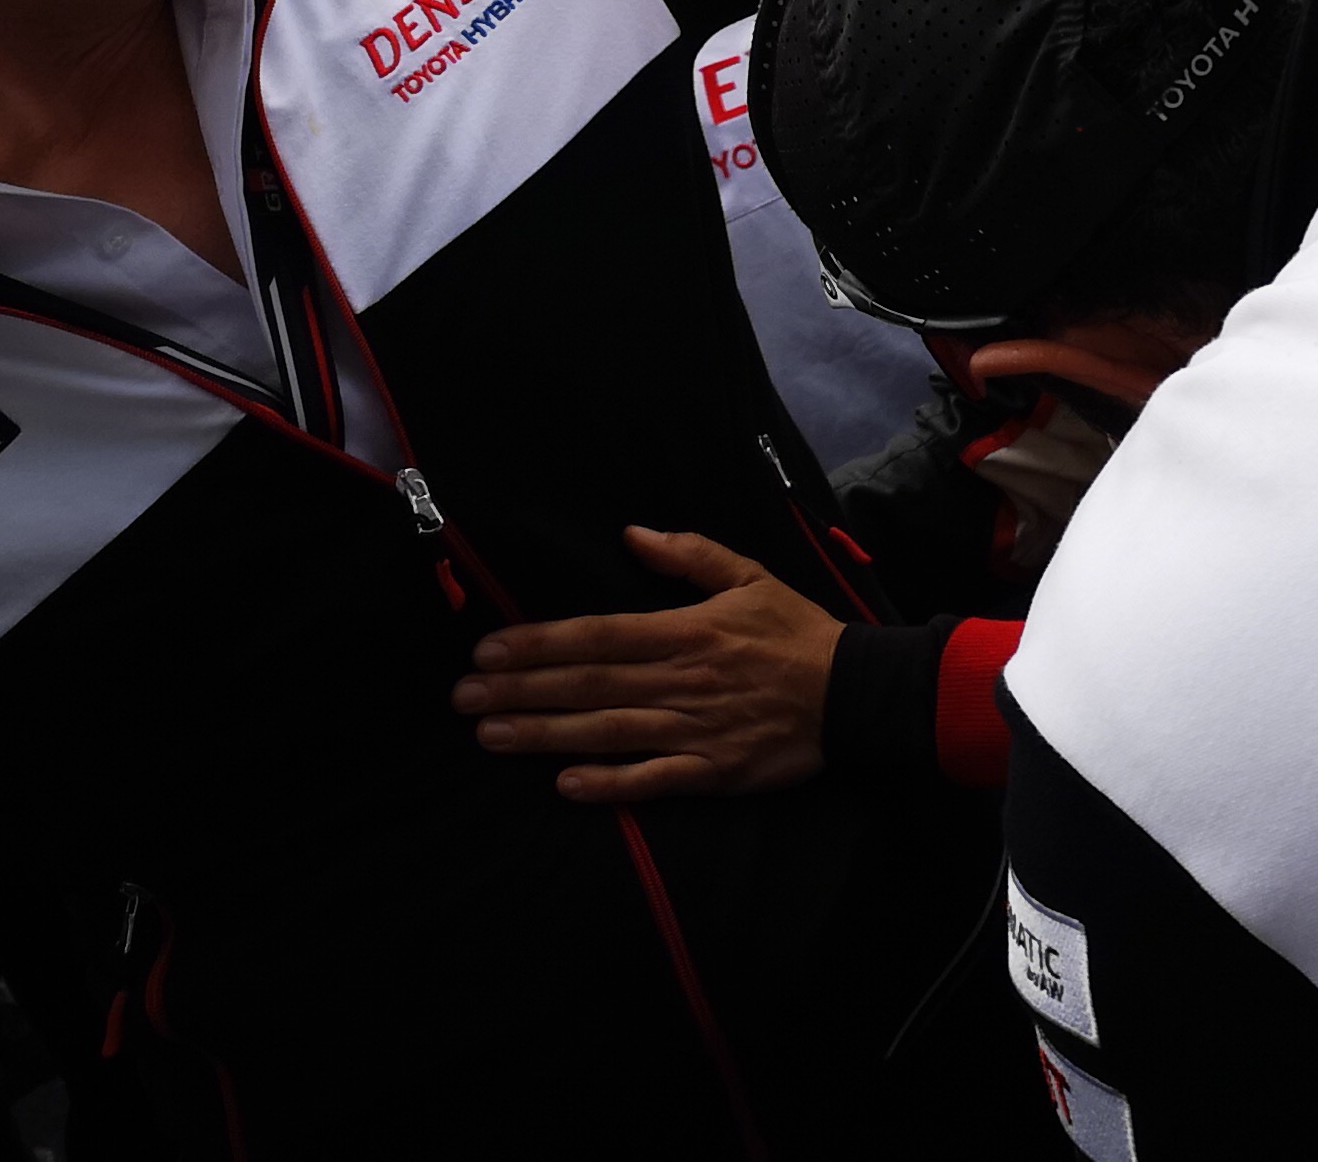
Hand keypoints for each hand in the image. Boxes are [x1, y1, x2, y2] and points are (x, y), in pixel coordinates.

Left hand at [449, 528, 839, 802]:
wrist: (854, 692)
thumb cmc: (797, 632)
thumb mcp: (751, 576)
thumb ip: (691, 555)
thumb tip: (632, 534)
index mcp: (688, 630)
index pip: (600, 634)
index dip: (541, 642)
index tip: (489, 647)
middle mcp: (682, 678)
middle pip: (589, 684)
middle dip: (520, 688)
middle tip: (463, 695)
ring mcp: (695, 727)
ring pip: (607, 730)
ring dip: (543, 733)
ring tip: (489, 734)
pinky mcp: (710, 769)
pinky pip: (652, 778)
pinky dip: (609, 784)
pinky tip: (564, 785)